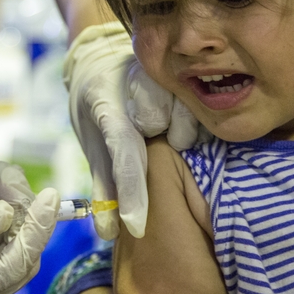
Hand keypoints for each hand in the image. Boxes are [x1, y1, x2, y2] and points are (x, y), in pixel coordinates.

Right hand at [0, 166, 58, 293]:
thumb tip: (5, 214)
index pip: (10, 269)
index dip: (34, 232)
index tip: (48, 196)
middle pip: (19, 257)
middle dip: (24, 214)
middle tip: (8, 174)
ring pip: (15, 247)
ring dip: (17, 208)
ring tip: (2, 173)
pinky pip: (2, 242)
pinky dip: (4, 213)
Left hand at [63, 22, 198, 238]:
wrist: (101, 58)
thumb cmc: (97, 106)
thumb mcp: (92, 143)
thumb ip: (104, 185)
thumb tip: (109, 234)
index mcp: (107, 105)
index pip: (123, 152)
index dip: (132, 191)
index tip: (136, 227)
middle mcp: (135, 86)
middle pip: (163, 127)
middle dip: (164, 144)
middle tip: (156, 139)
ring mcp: (161, 75)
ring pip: (188, 116)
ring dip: (182, 132)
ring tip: (168, 131)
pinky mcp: (181, 73)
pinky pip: (201, 104)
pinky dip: (198, 121)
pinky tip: (187, 122)